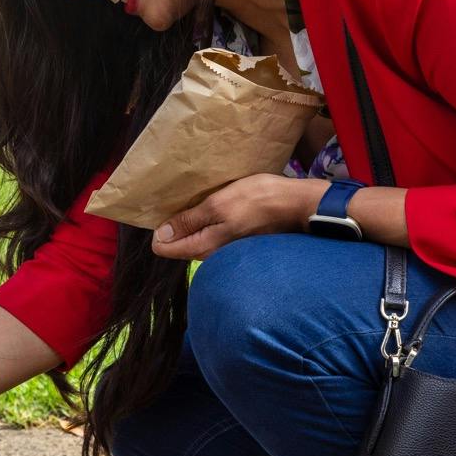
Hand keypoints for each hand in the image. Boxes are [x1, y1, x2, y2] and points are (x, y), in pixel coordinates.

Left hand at [152, 174, 320, 260]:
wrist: (296, 205)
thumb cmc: (257, 200)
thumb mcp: (217, 205)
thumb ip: (188, 222)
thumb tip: (160, 236)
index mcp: (202, 247)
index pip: (163, 248)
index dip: (159, 229)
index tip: (165, 211)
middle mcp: (210, 254)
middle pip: (178, 244)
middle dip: (173, 226)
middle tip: (181, 202)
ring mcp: (223, 248)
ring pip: (193, 238)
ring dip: (190, 222)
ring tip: (197, 201)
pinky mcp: (233, 240)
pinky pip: (209, 234)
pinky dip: (205, 222)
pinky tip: (212, 207)